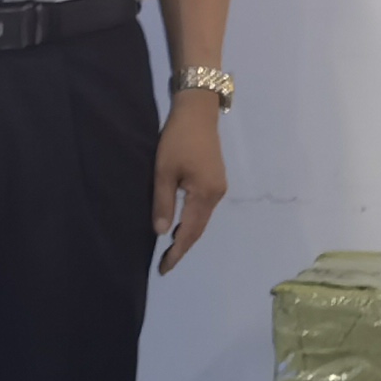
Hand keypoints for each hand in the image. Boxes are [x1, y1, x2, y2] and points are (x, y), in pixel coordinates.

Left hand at [152, 91, 227, 274]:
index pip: (190, 232)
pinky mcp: (216, 180)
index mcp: (205, 194)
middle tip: (165, 264)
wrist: (198, 111)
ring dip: (188, 234)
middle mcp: (217, 195)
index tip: (163, 268)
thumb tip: (162, 233)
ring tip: (170, 249)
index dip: (177, 252)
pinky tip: (181, 224)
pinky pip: (204, 208)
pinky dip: (192, 221)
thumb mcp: (164, 171)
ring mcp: (219, 187)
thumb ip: (163, 202)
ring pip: (203, 219)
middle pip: (199, 229)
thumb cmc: (177, 139)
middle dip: (182, 248)